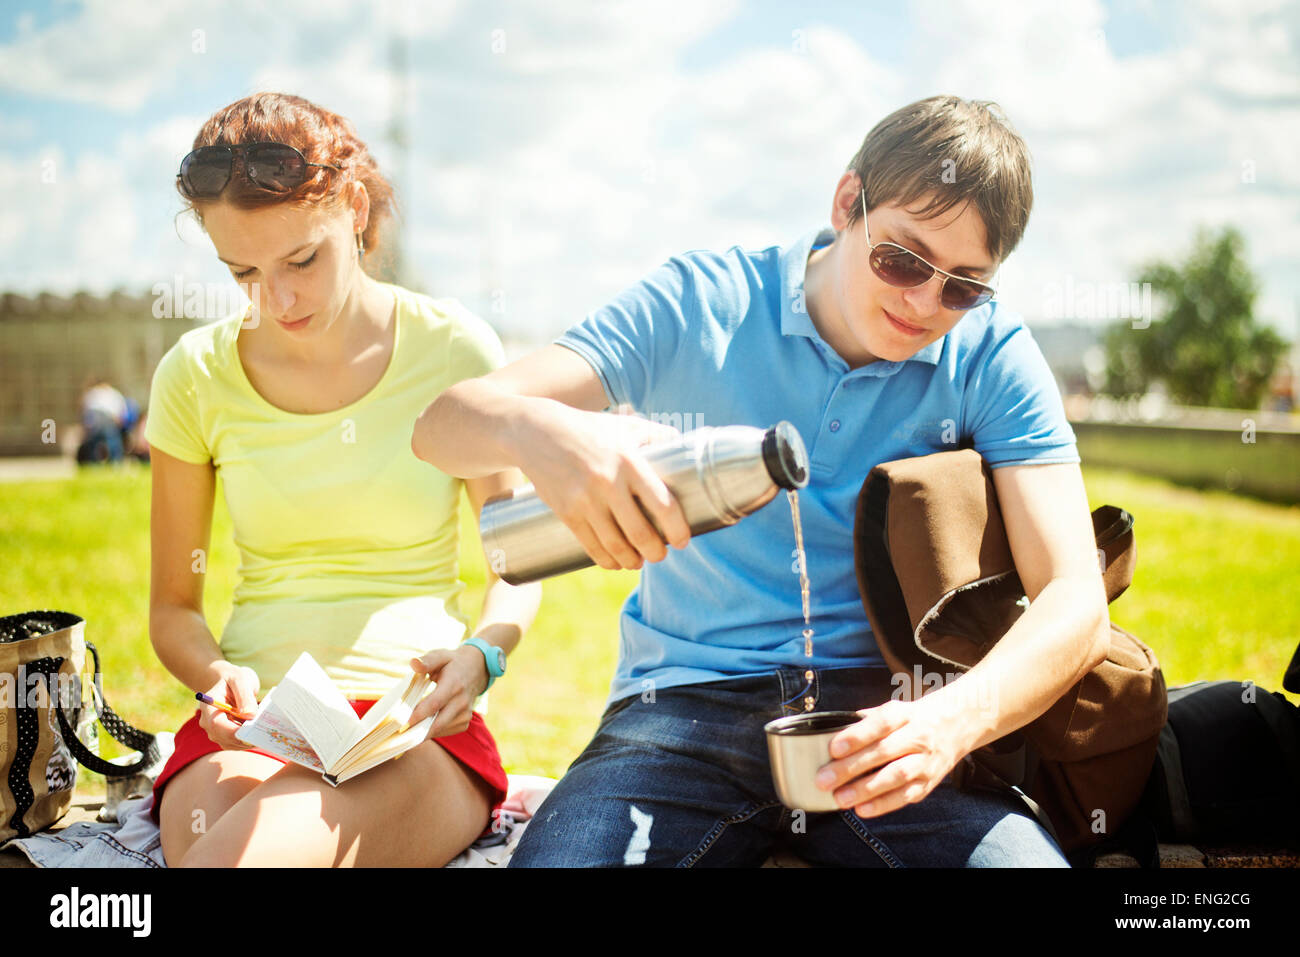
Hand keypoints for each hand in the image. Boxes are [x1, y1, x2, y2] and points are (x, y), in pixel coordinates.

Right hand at [197, 663, 259, 750]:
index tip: (250, 732)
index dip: (232, 732)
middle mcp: (208, 721)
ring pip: (230, 743)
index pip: (216, 724)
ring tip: (263, 735)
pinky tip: (259, 734)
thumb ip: (244, 696)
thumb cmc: (234, 678)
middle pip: (223, 737)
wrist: (230, 681)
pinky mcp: (224, 735)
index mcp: (209, 706)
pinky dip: (247, 741)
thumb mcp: (240, 680)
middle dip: (243, 738)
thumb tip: (250, 715)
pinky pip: (235, 743)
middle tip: (263, 736)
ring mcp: (215, 730)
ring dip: (247, 741)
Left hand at [407, 645, 490, 738]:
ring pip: (439, 730)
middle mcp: (462, 702)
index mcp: (454, 684)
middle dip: (415, 731)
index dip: (416, 715)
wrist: (477, 670)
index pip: (434, 704)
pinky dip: (431, 731)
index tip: (399, 722)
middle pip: (436, 723)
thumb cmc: (452, 662)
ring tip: (403, 730)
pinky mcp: (464, 722)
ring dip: (421, 732)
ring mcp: (465, 714)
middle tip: (396, 734)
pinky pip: (444, 731)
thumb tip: (413, 663)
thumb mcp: (441, 655)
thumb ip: (427, 660)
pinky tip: (421, 724)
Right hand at [514, 402, 692, 570]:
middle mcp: (608, 483)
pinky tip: (616, 563)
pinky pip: (590, 546)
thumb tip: (686, 446)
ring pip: (615, 546)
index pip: (662, 505)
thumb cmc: (589, 428)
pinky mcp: (566, 512)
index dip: (677, 529)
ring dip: (633, 561)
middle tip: (662, 554)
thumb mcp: (625, 424)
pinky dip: (607, 561)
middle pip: (640, 533)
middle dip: (656, 552)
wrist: (537, 431)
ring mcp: (584, 500)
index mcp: (629, 462)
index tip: (682, 540)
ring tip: (640, 561)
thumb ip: (657, 435)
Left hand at [814, 698, 968, 817]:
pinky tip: (862, 809)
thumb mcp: (893, 710)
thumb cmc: (913, 719)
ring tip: (840, 798)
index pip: (880, 723)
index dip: (857, 736)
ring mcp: (925, 761)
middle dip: (851, 767)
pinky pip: (906, 795)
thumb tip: (831, 733)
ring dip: (866, 790)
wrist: (956, 725)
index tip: (833, 749)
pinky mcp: (929, 782)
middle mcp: (917, 736)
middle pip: (883, 752)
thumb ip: (865, 721)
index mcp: (904, 714)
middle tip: (824, 779)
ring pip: (896, 776)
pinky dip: (883, 804)